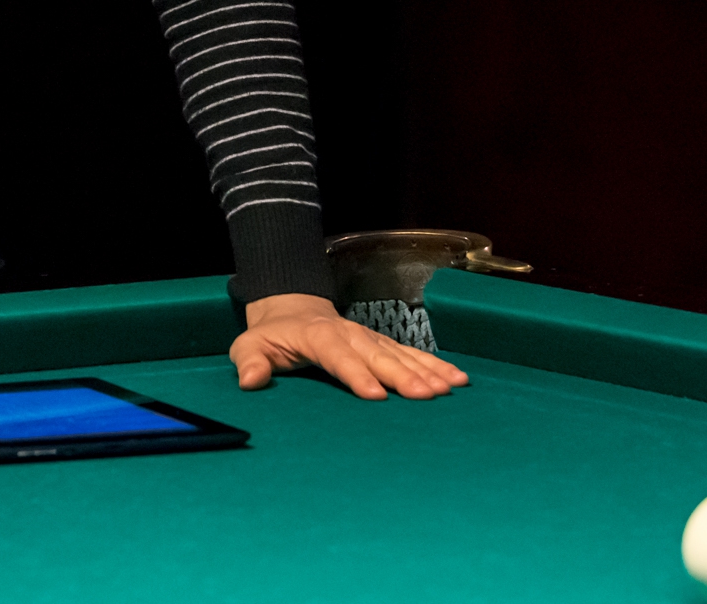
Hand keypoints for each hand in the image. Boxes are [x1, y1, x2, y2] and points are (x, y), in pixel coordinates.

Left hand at [230, 294, 469, 400]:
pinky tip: (457, 379)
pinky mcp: (382, 345)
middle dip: (403, 375)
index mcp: (317, 336)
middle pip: (378, 356)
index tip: (375, 395)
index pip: (338, 356)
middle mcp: (349, 334)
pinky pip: (412, 354)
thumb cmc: (271, 335)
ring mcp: (369, 338)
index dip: (356, 374)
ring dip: (426, 371)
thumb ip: (249, 361)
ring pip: (400, 354)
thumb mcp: (249, 345)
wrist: (292, 310)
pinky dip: (435, 365)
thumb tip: (250, 380)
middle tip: (426, 396)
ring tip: (450, 388)